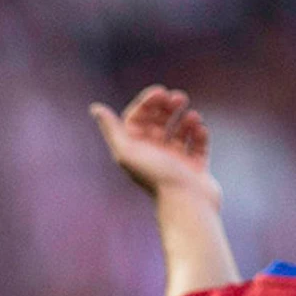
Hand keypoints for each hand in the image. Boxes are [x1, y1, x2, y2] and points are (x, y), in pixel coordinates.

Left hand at [90, 85, 218, 201]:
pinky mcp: (195, 169)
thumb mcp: (127, 152)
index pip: (138, 120)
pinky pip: (198, 146)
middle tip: (179, 98)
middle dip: (168, 108)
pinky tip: (200, 130)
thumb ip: (111, 130)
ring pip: (180, 133)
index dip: (147, 104)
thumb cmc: (156, 177)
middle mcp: (154, 156)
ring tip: (192, 117)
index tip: (160, 92)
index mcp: (136, 152)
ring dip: (186, 120)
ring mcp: (176, 163)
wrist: (185, 203)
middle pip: (158, 124)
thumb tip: (96, 108)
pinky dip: (199, 135)